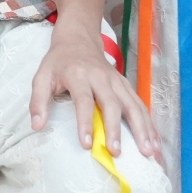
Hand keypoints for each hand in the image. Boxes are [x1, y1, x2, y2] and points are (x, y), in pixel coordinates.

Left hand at [30, 26, 157, 157]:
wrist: (78, 39)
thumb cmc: (58, 62)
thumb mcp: (41, 77)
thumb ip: (38, 101)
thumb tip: (37, 126)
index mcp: (78, 74)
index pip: (84, 100)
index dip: (85, 122)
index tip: (87, 144)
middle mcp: (101, 77)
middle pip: (111, 103)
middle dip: (115, 129)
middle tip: (116, 152)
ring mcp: (116, 81)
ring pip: (132, 104)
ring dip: (141, 128)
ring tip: (147, 151)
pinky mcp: (125, 84)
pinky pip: (140, 104)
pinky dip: (149, 123)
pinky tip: (154, 141)